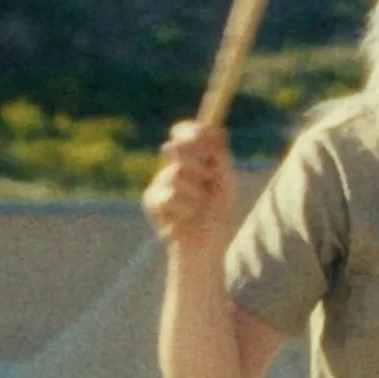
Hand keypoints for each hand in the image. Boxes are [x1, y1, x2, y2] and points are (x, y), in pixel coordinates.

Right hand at [142, 120, 238, 249]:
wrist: (208, 247)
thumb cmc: (218, 215)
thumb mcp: (226, 182)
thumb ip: (221, 156)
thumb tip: (220, 130)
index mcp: (193, 158)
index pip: (185, 132)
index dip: (192, 130)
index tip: (206, 135)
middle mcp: (173, 166)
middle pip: (176, 147)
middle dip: (197, 161)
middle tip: (209, 179)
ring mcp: (160, 183)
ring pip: (176, 173)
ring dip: (196, 192)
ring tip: (200, 206)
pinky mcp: (151, 201)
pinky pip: (169, 195)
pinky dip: (186, 207)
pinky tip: (188, 217)